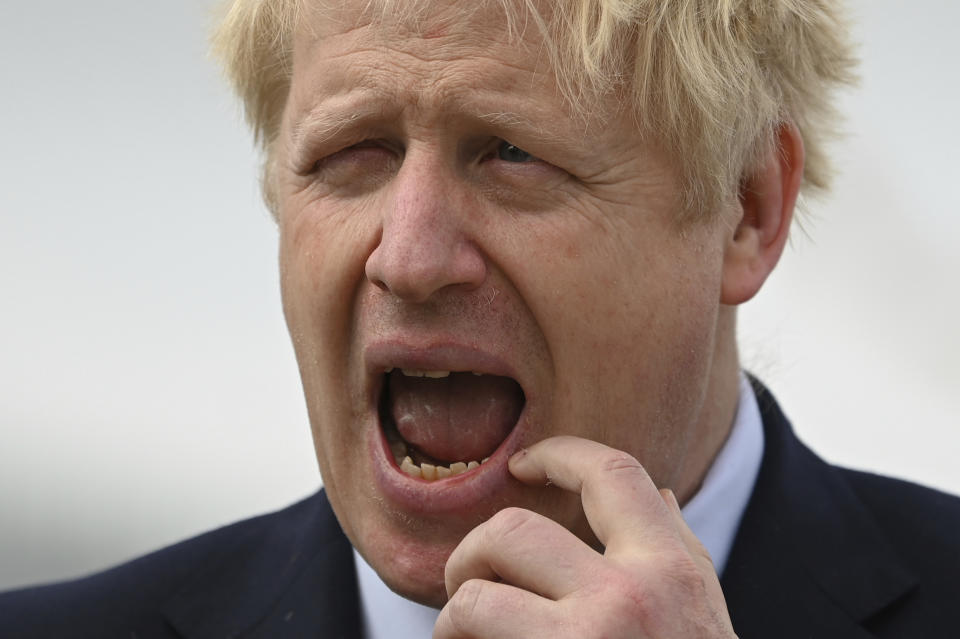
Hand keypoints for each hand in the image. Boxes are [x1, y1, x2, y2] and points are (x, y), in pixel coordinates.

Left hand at [433, 436, 736, 637]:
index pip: (611, 474)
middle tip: (471, 581)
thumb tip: (657, 492)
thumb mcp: (704, 616)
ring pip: (471, 602)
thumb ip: (679, 550)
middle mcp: (626, 602)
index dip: (560, 454)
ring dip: (455, 621)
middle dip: (474, 555)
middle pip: (510, 532)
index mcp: (669, 573)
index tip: (525, 464)